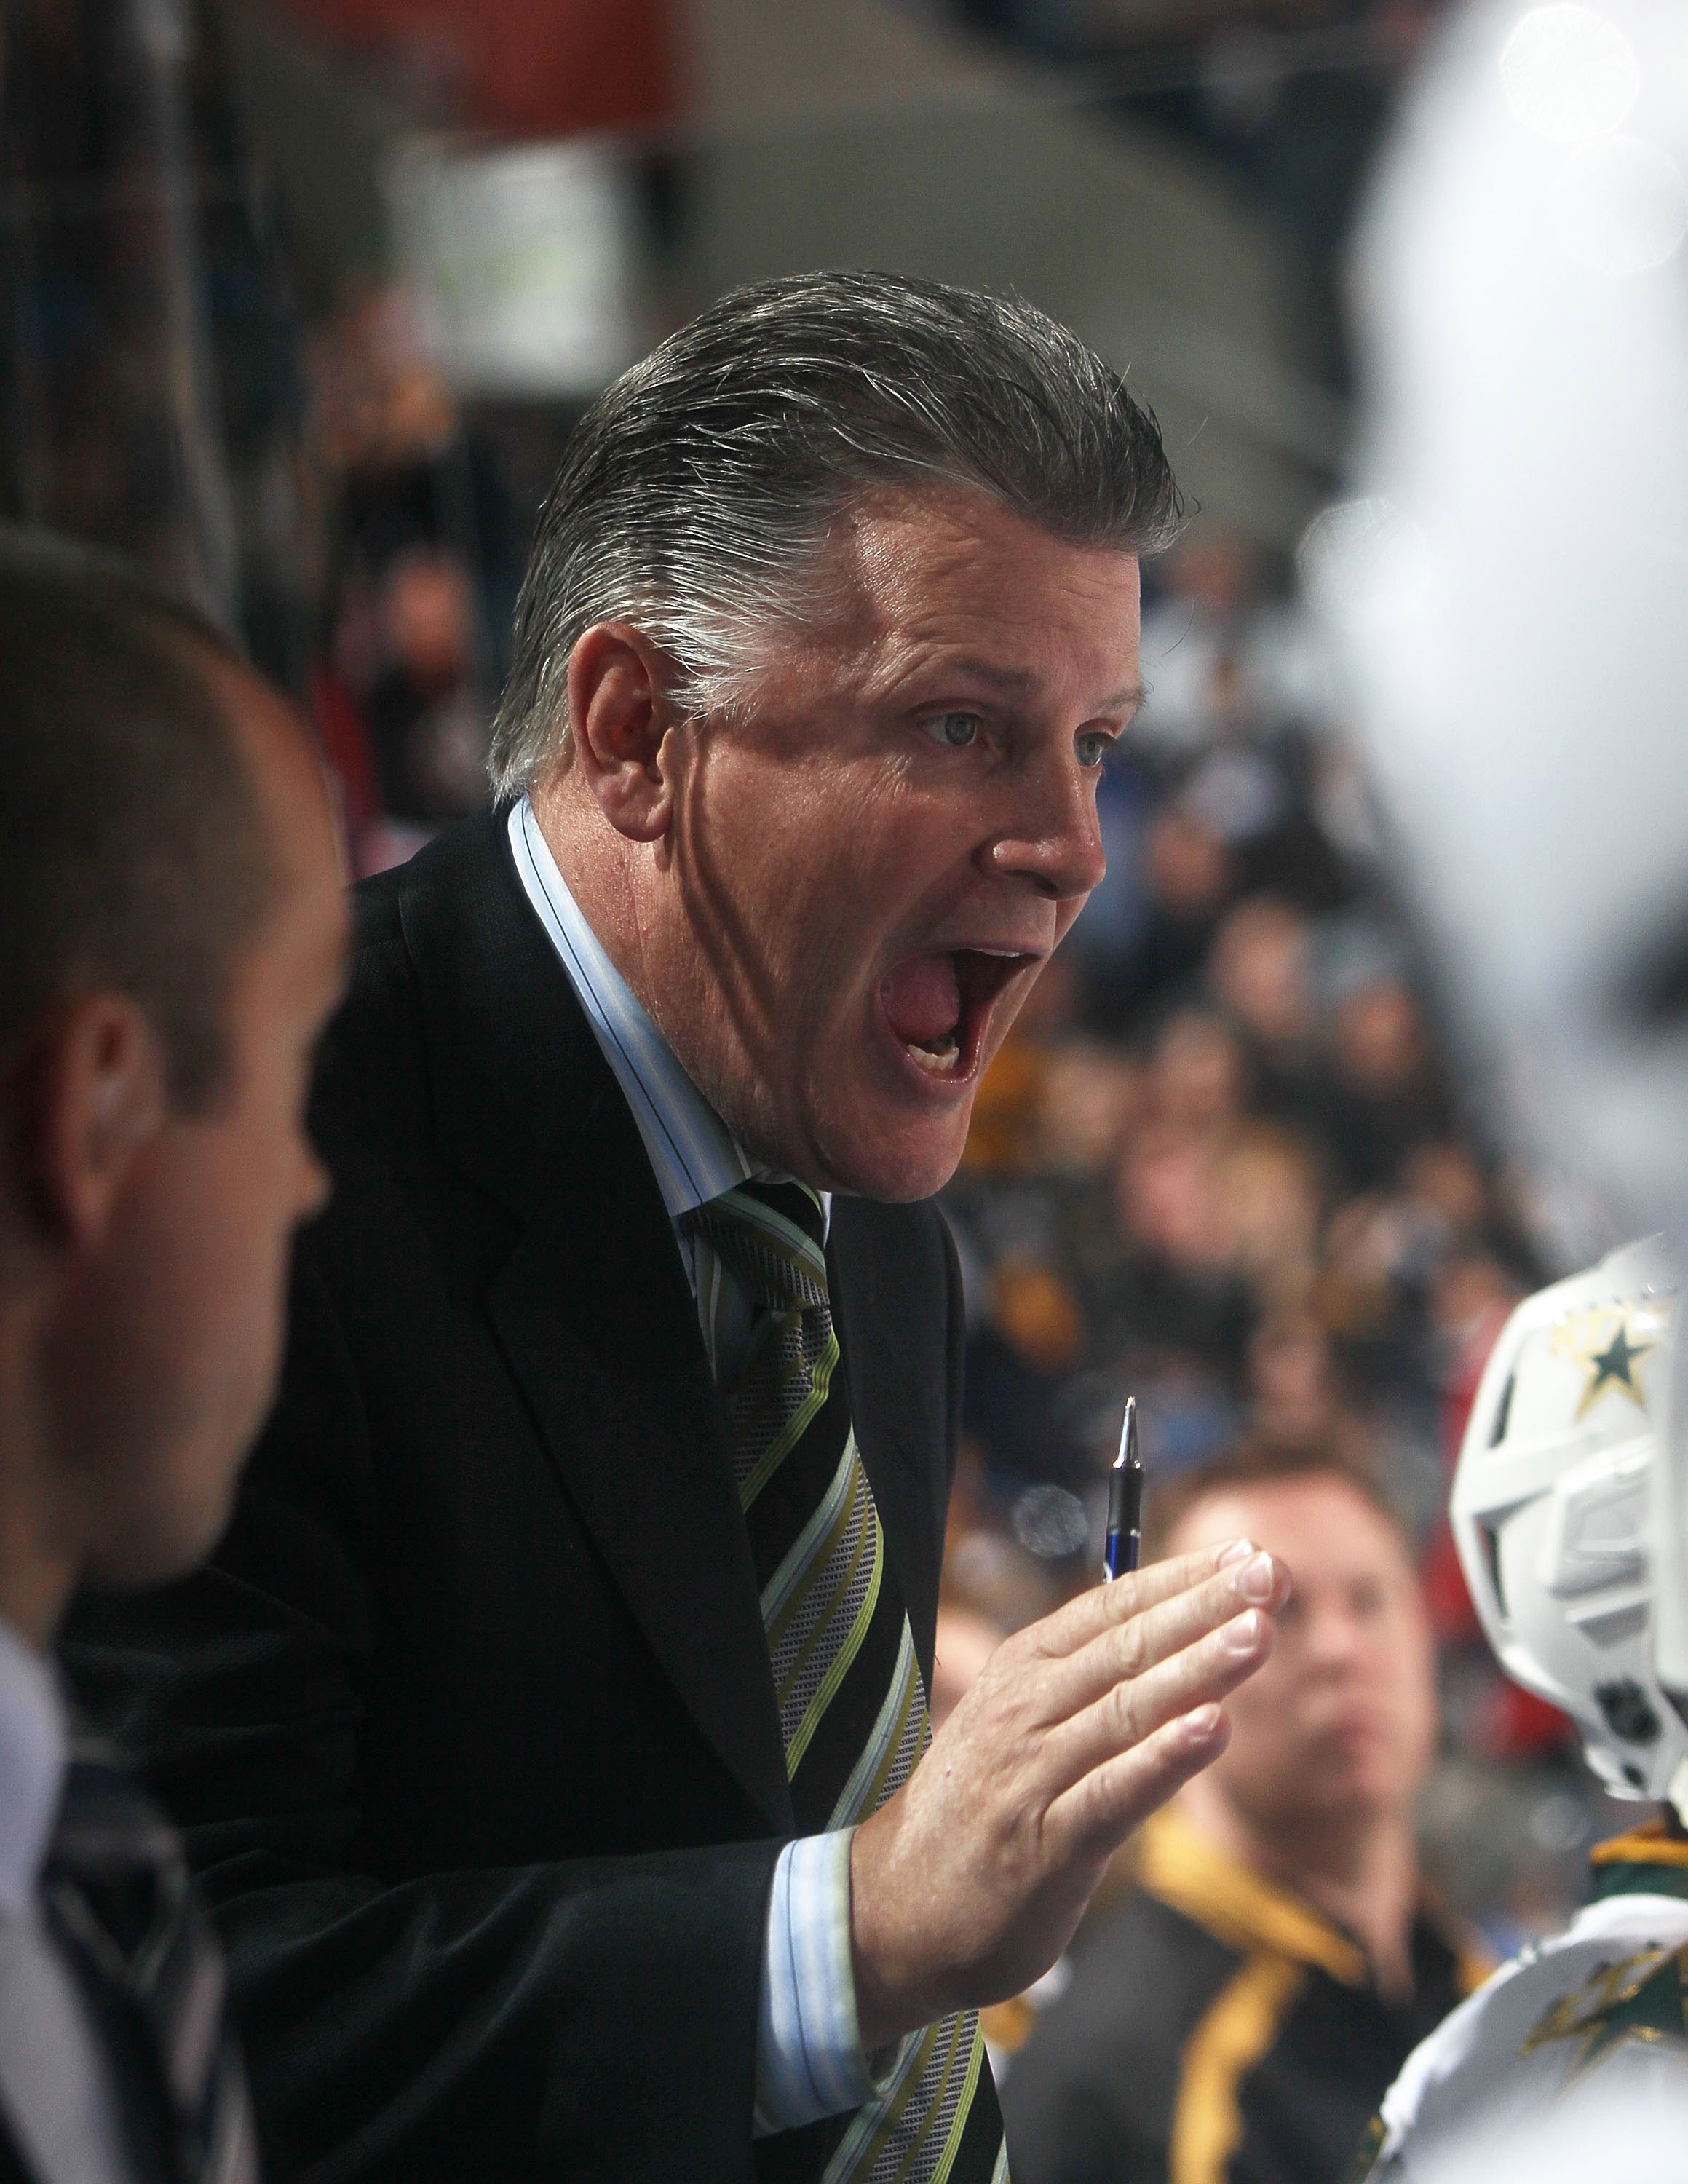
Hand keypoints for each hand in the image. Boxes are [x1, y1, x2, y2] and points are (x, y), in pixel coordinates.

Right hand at [848, 1538, 1288, 2047]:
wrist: (896, 1908)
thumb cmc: (979, 1806)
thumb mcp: (1018, 1721)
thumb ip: (1087, 1680)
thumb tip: (1177, 1630)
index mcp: (1022, 1668)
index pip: (1112, 1607)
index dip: (1184, 1577)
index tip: (1249, 1551)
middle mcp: (1025, 1708)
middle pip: (1128, 1646)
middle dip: (1205, 1607)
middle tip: (1271, 1573)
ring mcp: (1032, 1774)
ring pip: (1128, 1709)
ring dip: (1199, 1669)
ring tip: (1260, 1634)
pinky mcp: (1045, 1845)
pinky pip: (1114, 1793)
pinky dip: (1164, 1759)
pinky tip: (1213, 1729)